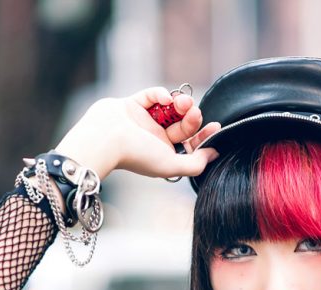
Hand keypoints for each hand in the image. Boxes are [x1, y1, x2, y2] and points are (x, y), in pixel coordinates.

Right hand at [53, 88, 220, 182]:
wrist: (105, 139)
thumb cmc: (136, 155)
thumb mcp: (171, 165)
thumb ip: (195, 163)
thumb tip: (215, 154)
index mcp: (164, 154)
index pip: (190, 143)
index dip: (204, 135)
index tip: (215, 126)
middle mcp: (155, 138)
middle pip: (182, 124)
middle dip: (191, 117)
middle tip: (194, 111)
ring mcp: (144, 121)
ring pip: (169, 108)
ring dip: (179, 103)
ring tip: (182, 102)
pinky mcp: (132, 104)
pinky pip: (152, 95)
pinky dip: (160, 93)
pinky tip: (164, 97)